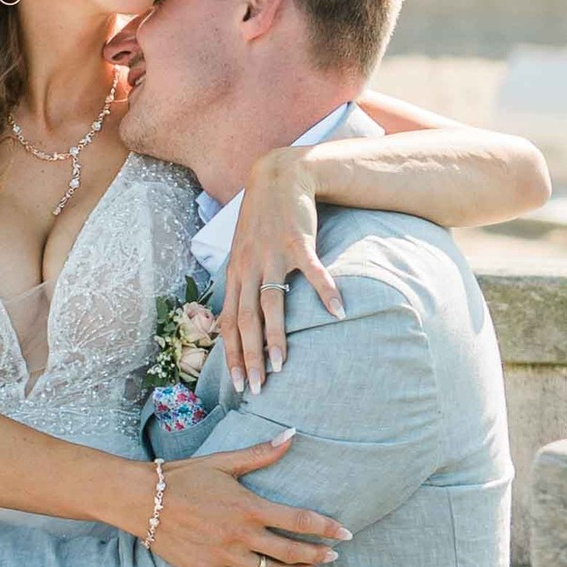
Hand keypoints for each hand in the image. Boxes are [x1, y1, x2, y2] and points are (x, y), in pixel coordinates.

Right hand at [151, 434, 348, 566]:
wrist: (141, 500)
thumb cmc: (182, 477)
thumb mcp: (223, 462)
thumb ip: (261, 454)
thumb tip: (291, 435)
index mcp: (249, 506)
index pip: (299, 520)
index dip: (326, 528)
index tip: (345, 534)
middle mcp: (241, 534)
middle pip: (290, 551)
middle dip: (317, 555)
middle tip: (334, 557)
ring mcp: (224, 556)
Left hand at [218, 149, 344, 396]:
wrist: (278, 177)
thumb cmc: (261, 220)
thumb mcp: (242, 252)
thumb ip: (240, 282)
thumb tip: (234, 315)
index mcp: (235, 274)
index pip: (229, 322)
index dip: (231, 354)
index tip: (236, 384)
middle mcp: (249, 267)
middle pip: (246, 320)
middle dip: (248, 357)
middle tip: (255, 388)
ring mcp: (273, 255)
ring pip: (271, 303)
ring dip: (275, 337)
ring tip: (281, 365)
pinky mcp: (299, 243)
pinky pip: (312, 273)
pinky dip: (325, 293)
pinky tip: (337, 312)